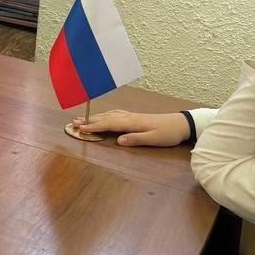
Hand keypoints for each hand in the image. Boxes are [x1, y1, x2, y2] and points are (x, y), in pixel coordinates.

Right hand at [72, 110, 191, 147]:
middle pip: (106, 117)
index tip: (80, 128)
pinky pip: (116, 114)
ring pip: (110, 114)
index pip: (109, 124)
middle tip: (74, 122)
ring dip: (96, 116)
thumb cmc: (168, 133)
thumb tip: (119, 141)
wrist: (181, 123)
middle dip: (90, 120)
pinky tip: (105, 116)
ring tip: (84, 119)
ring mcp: (132, 116)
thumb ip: (135, 139)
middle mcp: (129, 117)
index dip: (94, 126)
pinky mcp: (136, 117)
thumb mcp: (153, 139)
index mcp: (132, 123)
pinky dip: (106, 114)